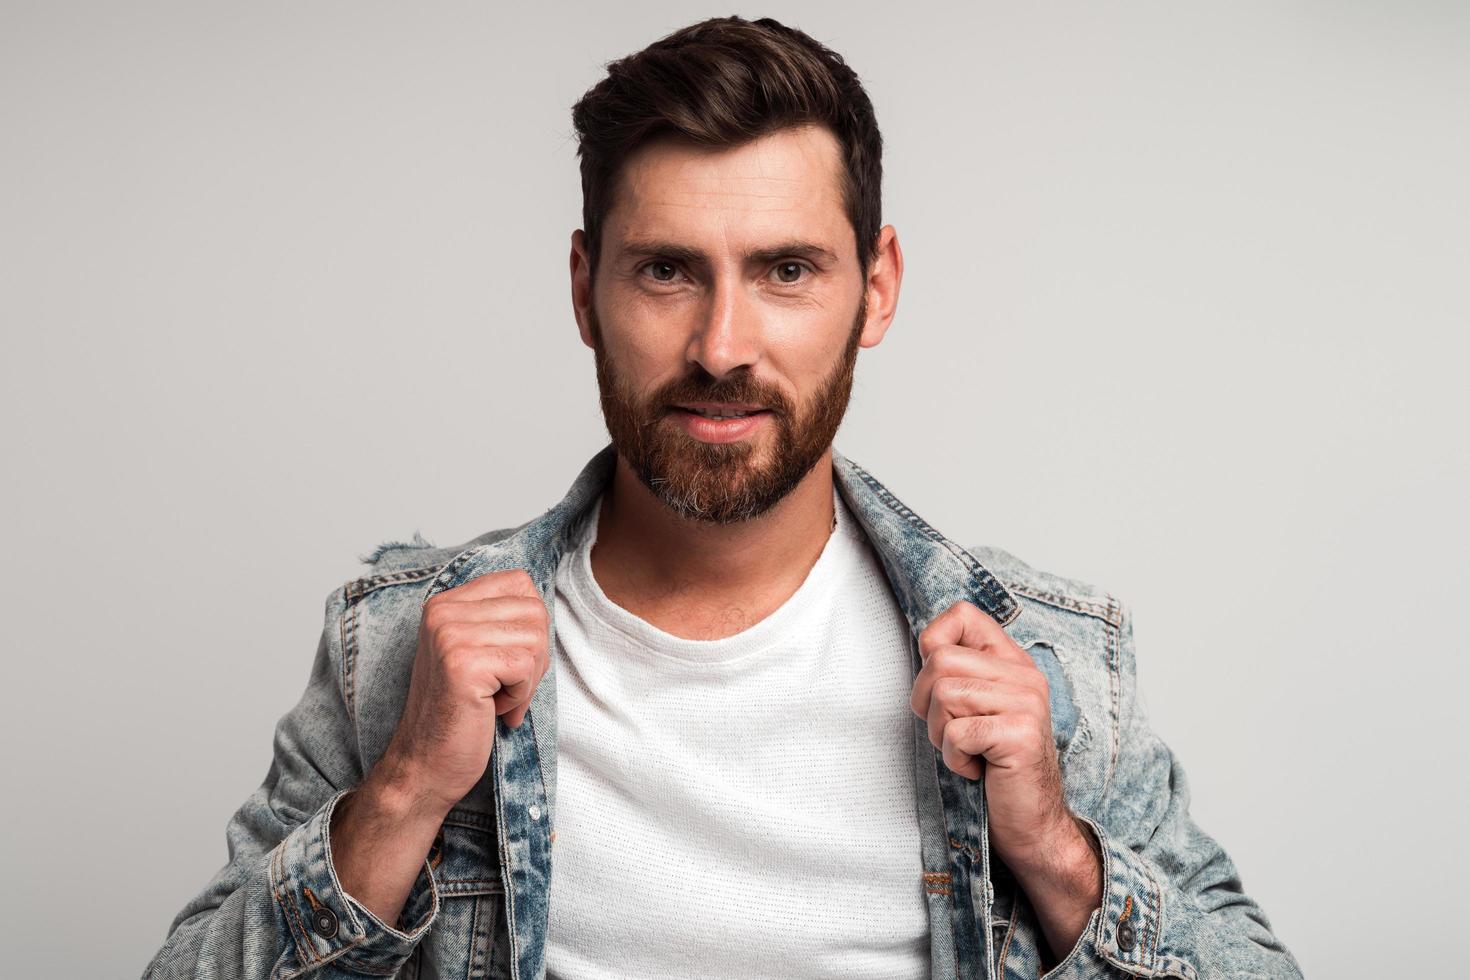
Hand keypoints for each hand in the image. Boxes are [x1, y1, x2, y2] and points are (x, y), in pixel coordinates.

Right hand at [373, 568, 550, 817]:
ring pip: (535, 638)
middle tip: (504, 687)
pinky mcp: (462, 664)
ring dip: (527, 680)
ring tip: (494, 699)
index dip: (530, 625)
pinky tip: (492, 709)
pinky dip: (520, 696)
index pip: (520, 583)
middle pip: (534, 610)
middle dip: (534, 656)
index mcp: (445, 603)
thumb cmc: (461, 712)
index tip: (505, 661)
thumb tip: (544, 603)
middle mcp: (442, 611)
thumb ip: (502, 621)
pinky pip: (527, 666)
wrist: (425, 764)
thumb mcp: (478, 653)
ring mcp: (450, 635)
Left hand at [910, 600, 1100, 959]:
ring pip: (943, 695)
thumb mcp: (977, 710)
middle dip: (927, 703)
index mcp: (1013, 663)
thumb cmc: (995, 768)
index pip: (962, 614)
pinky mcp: (1020, 735)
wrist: (1033, 824)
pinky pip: (955, 733)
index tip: (936, 683)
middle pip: (940, 661)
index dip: (933, 641)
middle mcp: (1024, 676)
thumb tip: (924, 649)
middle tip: (950, 734)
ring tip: (966, 752)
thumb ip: (959, 675)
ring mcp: (1026, 703)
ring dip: (940, 734)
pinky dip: (954, 758)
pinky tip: (978, 769)